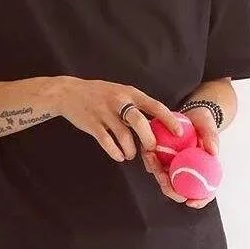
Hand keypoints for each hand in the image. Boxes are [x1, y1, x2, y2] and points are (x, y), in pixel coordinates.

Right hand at [55, 76, 181, 162]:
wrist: (69, 92)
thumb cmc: (100, 94)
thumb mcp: (121, 92)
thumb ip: (137, 105)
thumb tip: (158, 123)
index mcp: (130, 93)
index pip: (155, 106)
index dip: (169, 120)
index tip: (179, 133)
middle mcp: (119, 101)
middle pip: (140, 122)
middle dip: (149, 140)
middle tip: (151, 150)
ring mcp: (105, 113)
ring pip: (124, 136)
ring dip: (130, 150)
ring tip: (130, 154)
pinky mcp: (92, 125)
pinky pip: (107, 142)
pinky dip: (115, 152)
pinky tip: (119, 156)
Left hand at [141, 107, 219, 207]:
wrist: (191, 113)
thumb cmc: (203, 122)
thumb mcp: (209, 125)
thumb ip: (211, 137)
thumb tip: (213, 151)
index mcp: (203, 169)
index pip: (206, 192)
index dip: (199, 200)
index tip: (190, 201)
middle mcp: (188, 171)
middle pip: (180, 189)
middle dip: (170, 189)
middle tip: (165, 180)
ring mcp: (174, 166)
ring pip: (164, 178)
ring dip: (157, 173)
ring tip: (152, 158)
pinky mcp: (162, 158)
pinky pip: (155, 163)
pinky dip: (150, 160)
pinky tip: (148, 151)